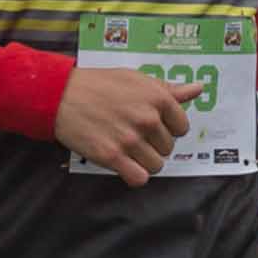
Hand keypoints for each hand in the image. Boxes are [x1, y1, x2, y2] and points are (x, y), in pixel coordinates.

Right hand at [53, 68, 200, 186]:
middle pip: (168, 148)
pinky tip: (124, 164)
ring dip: (144, 161)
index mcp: (157, 98)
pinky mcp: (112, 157)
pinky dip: (134, 175)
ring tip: (127, 148)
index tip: (152, 125)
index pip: (182, 127)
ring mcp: (130, 139)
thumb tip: (198, 89)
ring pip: (156, 165)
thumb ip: (168, 89)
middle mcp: (147, 118)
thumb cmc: (98, 84)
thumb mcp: (136, 79)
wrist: (60, 95)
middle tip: (132, 133)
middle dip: (153, 144)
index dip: (168, 128)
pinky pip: (139, 179)